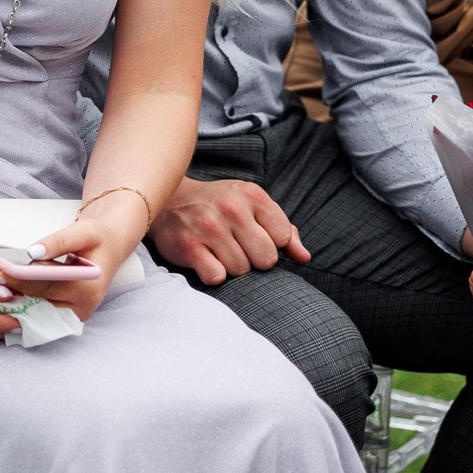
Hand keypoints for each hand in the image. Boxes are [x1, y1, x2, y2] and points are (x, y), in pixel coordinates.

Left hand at [10, 187, 153, 320]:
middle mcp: (82, 309)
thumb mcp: (83, 231)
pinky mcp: (67, 316)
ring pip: (37, 309)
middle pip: (38, 301)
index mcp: (88, 289)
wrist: (111, 247)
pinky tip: (7, 288)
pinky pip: (41, 310)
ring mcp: (74, 315)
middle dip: (13, 289)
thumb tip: (32, 252)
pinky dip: (25, 299)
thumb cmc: (98, 237)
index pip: (45, 286)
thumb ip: (58, 241)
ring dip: (16, 296)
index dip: (20, 278)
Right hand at [149, 177, 310, 285]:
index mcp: (252, 194)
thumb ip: (284, 230)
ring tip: (217, 250)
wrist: (168, 199)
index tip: (253, 237)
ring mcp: (208, 227)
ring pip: (241, 271)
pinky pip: (217, 277)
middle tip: (236, 247)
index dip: (271, 243)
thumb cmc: (218, 205)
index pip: (282, 237)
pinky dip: (212, 274)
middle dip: (253, 259)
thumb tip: (304, 257)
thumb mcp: (253, 206)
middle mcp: (231, 208)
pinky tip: (205, 260)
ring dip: (231, 267)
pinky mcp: (188, 246)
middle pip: (265, 259)